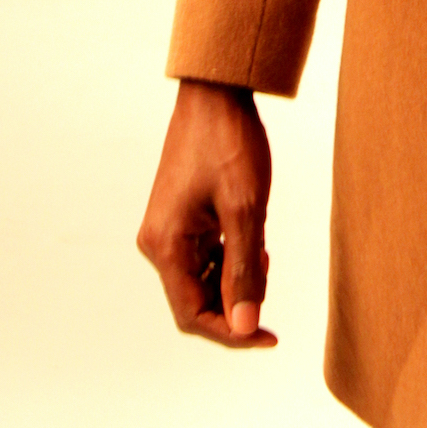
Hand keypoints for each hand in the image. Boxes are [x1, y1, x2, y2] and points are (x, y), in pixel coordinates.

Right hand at [137, 79, 276, 345]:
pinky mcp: (180, 216)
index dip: (232, 332)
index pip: (193, 315)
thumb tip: (246, 326)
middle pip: (195, 300)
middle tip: (268, 277)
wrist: (216, 91)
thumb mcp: (246, 208)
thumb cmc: (229, 143)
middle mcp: (158, 242)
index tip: (268, 336)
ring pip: (202, 278)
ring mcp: (167, 228)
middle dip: (235, 302)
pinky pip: (203, 255)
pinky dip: (230, 258)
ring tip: (263, 252)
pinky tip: (254, 241)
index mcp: (165, 246)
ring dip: (235, 278)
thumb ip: (245, 270)